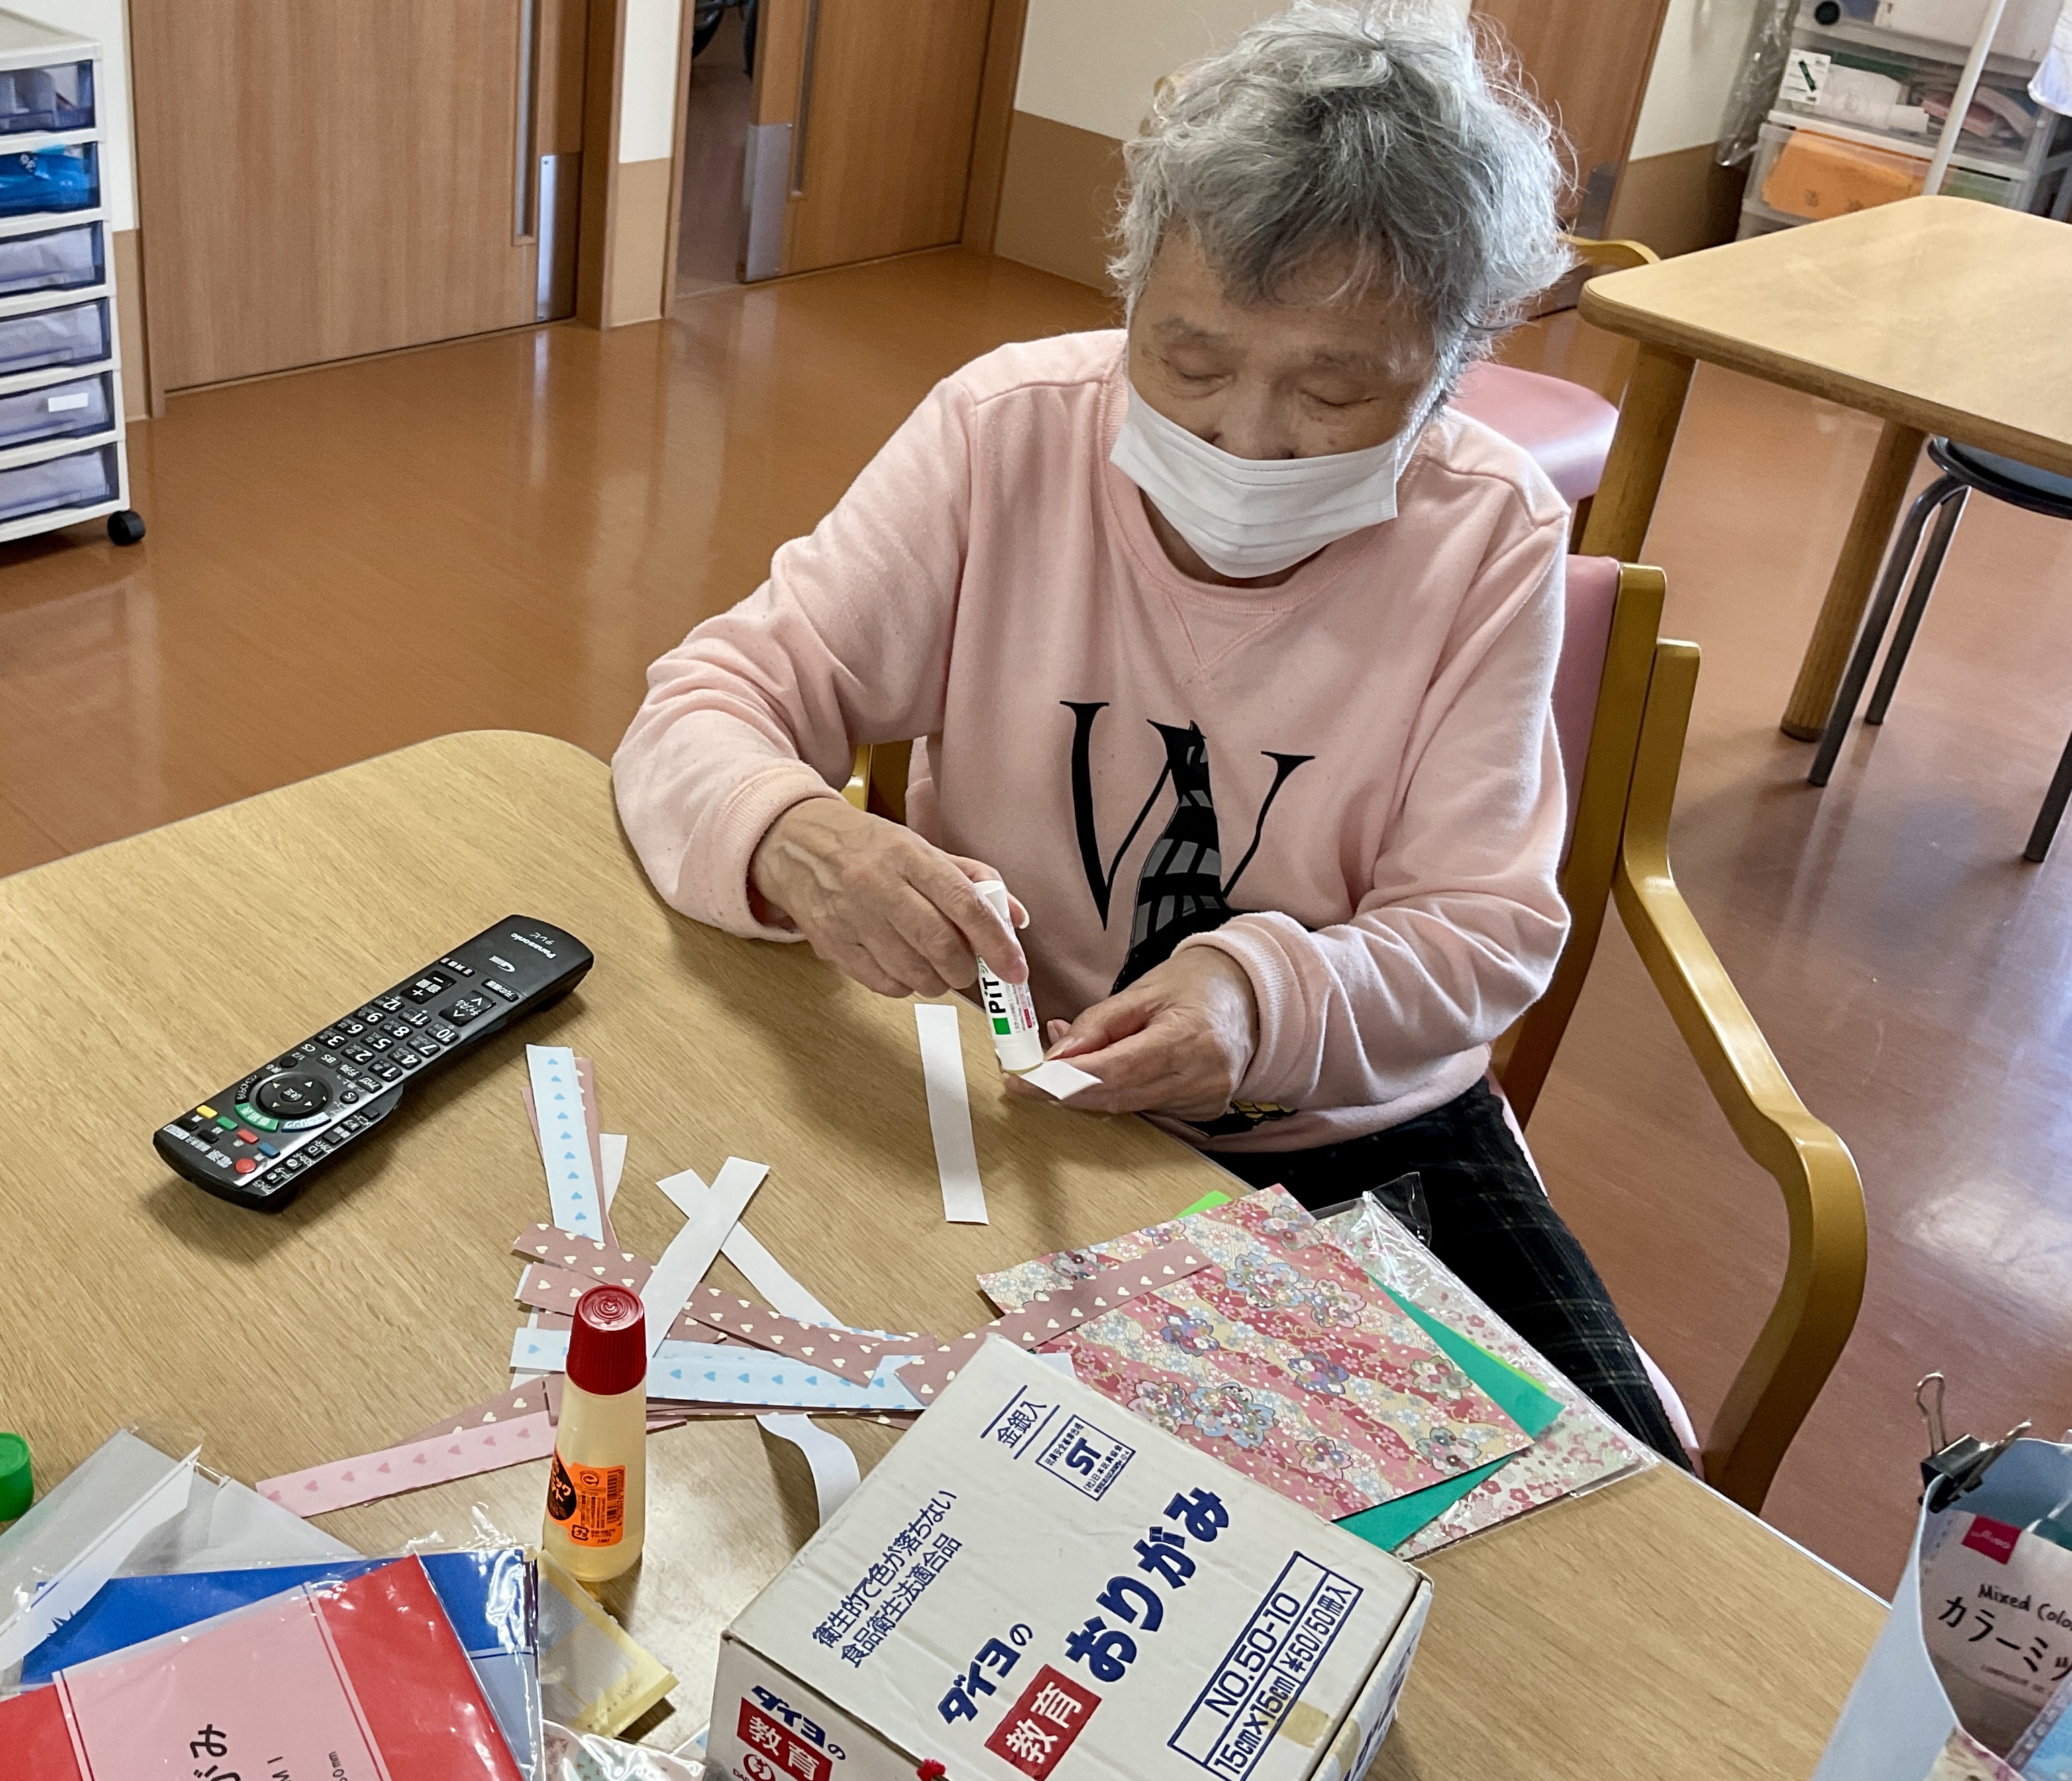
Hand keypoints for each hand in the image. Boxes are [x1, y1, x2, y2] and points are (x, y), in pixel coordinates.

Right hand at [749, 797, 1028, 998]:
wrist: (795, 844)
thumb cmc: (866, 847)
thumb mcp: (919, 848)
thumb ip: (971, 879)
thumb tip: (1016, 917)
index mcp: (909, 856)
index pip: (965, 904)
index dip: (997, 943)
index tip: (1015, 969)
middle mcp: (880, 886)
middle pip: (940, 945)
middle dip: (965, 969)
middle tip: (969, 969)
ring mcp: (853, 918)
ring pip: (914, 972)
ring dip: (937, 981)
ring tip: (936, 968)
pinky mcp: (833, 945)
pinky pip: (884, 983)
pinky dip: (905, 985)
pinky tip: (904, 967)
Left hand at [1009, 948, 1257, 1120]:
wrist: (1251, 996)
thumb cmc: (1199, 984)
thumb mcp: (1144, 990)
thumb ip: (1098, 1024)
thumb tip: (1056, 1054)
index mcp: (1189, 1038)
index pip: (1115, 1071)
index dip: (1064, 1081)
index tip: (1026, 1081)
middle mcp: (1202, 1076)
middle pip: (1117, 1097)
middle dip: (1066, 1091)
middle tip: (1028, 1080)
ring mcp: (1206, 1099)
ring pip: (1128, 1107)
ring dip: (1090, 1092)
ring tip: (1069, 1064)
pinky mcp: (1203, 1111)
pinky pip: (1147, 1109)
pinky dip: (1119, 1095)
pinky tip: (1107, 1074)